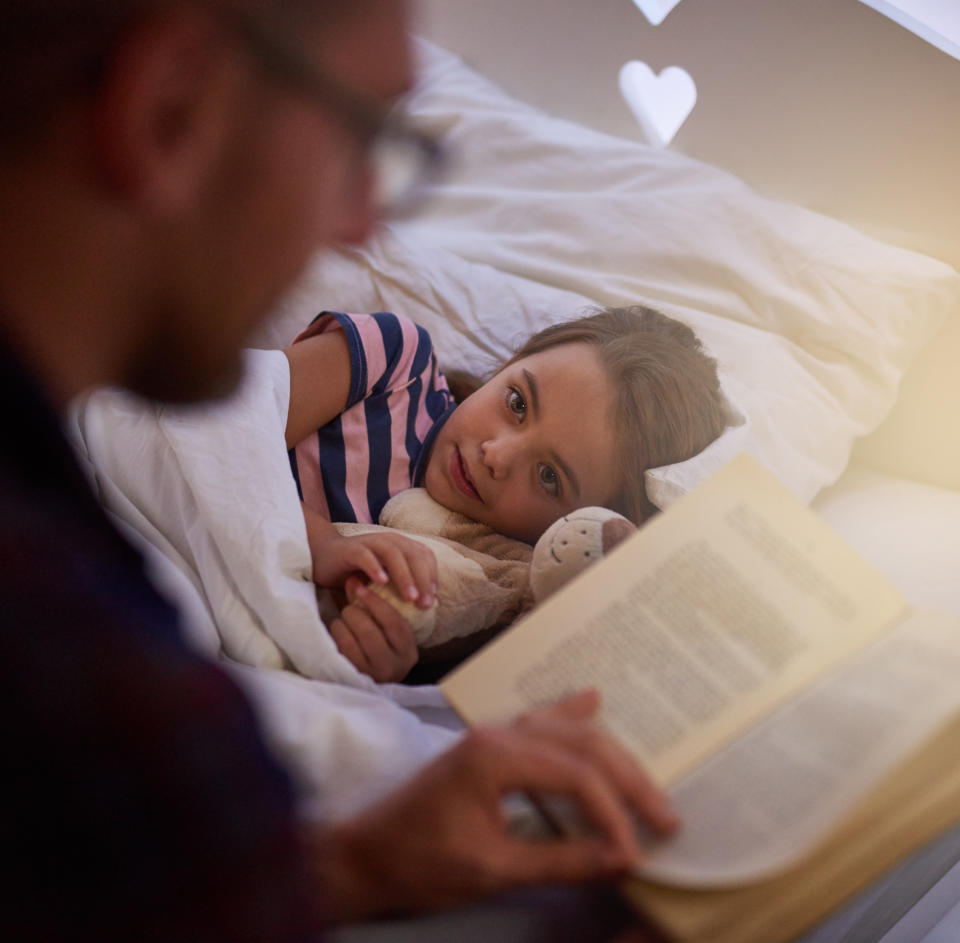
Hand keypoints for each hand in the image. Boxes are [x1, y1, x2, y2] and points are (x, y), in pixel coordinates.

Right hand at [311, 531, 436, 608]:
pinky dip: (375, 567)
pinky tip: (381, 582)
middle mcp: (388, 540)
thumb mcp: (384, 578)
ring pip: (393, 554)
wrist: (323, 558)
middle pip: (413, 555)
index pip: (425, 556)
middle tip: (424, 604)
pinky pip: (365, 555)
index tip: (432, 599)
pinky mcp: (351, 549)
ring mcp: (369, 542)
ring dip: (404, 575)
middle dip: (423, 579)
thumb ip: (401, 585)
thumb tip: (425, 606)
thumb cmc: (357, 572)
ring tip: (409, 597)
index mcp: (400, 545)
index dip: (432, 576)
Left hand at [312, 691, 677, 921]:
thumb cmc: (418, 864)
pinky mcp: (488, 745)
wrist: (363, 855)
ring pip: (566, 730)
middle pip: (581, 743)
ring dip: (609, 755)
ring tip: (647, 782)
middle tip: (666, 815)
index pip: (576, 776)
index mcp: (495, 756)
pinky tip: (593, 701)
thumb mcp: (492, 870)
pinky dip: (572, 718)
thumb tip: (620, 857)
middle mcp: (497, 733)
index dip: (613, 814)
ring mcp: (492, 734)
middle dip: (627, 779)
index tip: (636, 851)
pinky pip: (541, 723)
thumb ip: (560, 861)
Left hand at [328, 577, 418, 681]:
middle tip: (349, 607)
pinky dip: (336, 635)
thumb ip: (370, 602)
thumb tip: (353, 579)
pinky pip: (339, 651)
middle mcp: (394, 666)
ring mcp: (372, 676)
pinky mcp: (353, 679)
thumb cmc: (381, 646)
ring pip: (351, 641)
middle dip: (355, 613)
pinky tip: (338, 631)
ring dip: (343, 624)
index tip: (360, 588)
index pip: (393, 621)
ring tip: (343, 619)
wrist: (374, 683)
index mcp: (408, 650)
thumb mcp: (384, 627)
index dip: (375, 602)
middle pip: (369, 632)